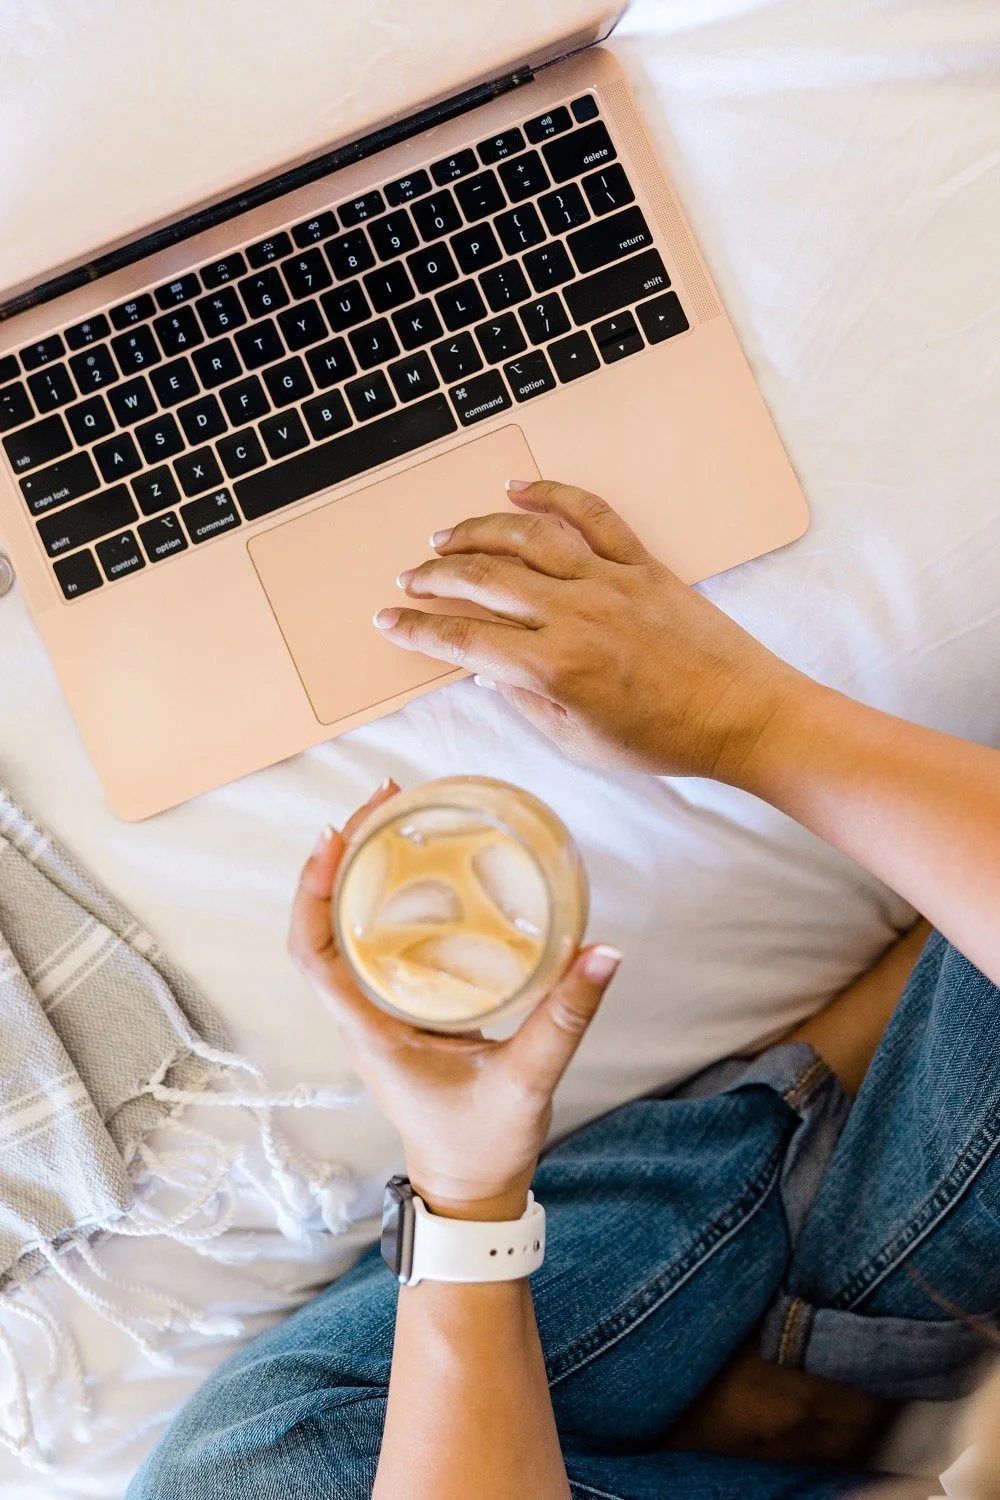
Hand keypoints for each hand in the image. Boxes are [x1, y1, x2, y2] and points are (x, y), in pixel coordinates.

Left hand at [289, 782, 620, 1220]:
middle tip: (384, 800)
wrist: (472, 1192)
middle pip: (327, 925)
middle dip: (343, 858)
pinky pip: (382, 945)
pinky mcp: (406, 1013)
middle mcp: (365, 1017)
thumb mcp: (527, 1079)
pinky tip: (423, 874)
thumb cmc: (483, 1146)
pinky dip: (390, 902)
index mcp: (373, 1032)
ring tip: (397, 819)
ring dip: (363, 874)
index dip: (313, 893)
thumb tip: (602, 952)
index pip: (313, 954)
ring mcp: (382, 1014)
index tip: (336, 838)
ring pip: (350, 931)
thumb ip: (564, 1017)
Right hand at [374, 479, 806, 780]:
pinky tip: (519, 490)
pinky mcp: (643, 564)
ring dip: (477, 531)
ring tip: (444, 536)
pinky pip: (592, 515)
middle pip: (484, 579)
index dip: (418, 630)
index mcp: (554, 667)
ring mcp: (610, 581)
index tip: (389, 621)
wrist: (743, 715)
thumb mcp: (580, 741)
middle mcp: (575, 614)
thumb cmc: (665, 739)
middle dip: (434, 577)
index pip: (465, 638)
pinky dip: (553, 495)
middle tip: (408, 579)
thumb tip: (488, 670)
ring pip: (526, 537)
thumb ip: (527, 702)